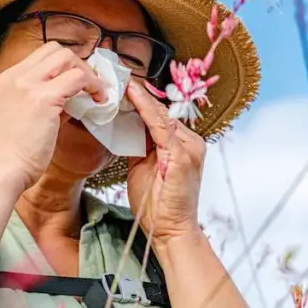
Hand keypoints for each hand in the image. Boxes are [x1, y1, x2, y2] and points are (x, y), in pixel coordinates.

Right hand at [0, 42, 105, 191]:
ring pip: (66, 57)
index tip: (75, 81)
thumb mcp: (18, 119)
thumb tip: (70, 98)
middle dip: (76, 63)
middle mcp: (12, 77)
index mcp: (2, 81)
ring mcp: (26, 85)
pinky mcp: (43, 98)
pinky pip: (77, 79)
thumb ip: (41, 103)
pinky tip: (99, 99)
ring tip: (96, 91)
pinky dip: (93, 85)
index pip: (38, 58)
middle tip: (88, 84)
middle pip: (53, 50)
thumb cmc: (8, 156)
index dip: (62, 66)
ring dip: (86, 72)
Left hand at [125, 80, 204, 244]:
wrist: (170, 232)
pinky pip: (161, 127)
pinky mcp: (182, 155)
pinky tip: (132, 97)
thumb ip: (140, 146)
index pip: (160, 115)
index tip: (121, 84)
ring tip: (121, 80)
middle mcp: (191, 142)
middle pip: (161, 111)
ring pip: (161, 115)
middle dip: (139, 94)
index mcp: (184, 144)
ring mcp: (189, 148)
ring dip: (140, 97)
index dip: (141, 99)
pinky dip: (145, 110)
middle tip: (116, 75)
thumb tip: (124, 126)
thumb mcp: (144, 167)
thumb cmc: (156, 204)